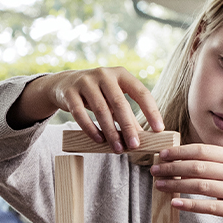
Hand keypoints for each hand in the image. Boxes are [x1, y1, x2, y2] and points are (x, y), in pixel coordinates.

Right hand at [8, 67, 163, 152]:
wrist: (64, 84)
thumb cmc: (96, 94)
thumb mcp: (113, 99)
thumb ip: (127, 115)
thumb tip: (143, 137)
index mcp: (121, 74)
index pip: (141, 92)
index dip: (151, 111)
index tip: (159, 129)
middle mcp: (104, 74)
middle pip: (120, 103)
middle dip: (128, 127)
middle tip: (135, 145)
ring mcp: (85, 82)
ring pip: (101, 110)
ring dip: (110, 132)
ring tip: (118, 148)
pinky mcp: (70, 93)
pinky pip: (80, 114)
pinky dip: (91, 129)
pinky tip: (99, 140)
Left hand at [150, 144, 222, 222]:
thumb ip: (214, 163)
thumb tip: (180, 161)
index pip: (201, 150)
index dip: (179, 152)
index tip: (162, 155)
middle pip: (197, 167)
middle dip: (172, 168)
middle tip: (155, 170)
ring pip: (200, 185)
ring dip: (176, 185)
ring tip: (159, 185)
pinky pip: (208, 206)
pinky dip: (189, 205)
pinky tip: (175, 203)